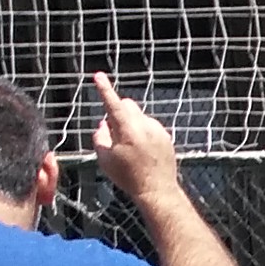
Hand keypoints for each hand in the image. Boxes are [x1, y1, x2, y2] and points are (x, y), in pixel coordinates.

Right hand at [88, 71, 183, 203]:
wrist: (157, 190)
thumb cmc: (128, 176)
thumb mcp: (105, 159)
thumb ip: (100, 137)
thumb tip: (104, 124)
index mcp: (127, 130)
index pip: (113, 103)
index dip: (104, 89)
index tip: (99, 75)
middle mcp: (145, 126)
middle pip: (127, 105)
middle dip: (118, 112)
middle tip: (113, 131)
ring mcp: (158, 129)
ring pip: (139, 115)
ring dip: (131, 123)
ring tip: (130, 147)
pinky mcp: (166, 136)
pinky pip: (150, 125)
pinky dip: (142, 131)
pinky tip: (143, 150)